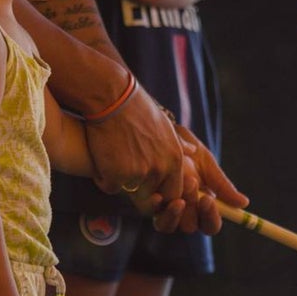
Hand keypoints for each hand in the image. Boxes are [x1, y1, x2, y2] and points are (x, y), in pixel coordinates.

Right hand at [85, 85, 186, 205]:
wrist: (113, 98)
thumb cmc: (138, 108)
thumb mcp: (165, 126)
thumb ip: (179, 144)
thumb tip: (194, 151)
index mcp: (175, 160)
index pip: (175, 194)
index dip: (162, 195)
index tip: (151, 189)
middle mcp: (161, 169)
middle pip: (152, 198)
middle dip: (140, 192)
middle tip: (128, 172)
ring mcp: (139, 174)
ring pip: (128, 191)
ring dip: (120, 180)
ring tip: (114, 155)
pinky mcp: (117, 175)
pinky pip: (110, 187)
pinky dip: (103, 177)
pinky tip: (102, 157)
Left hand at [152, 125, 247, 235]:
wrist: (162, 131)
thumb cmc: (188, 148)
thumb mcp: (207, 163)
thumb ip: (221, 184)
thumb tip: (244, 203)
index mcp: (203, 204)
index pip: (210, 225)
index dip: (211, 218)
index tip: (208, 200)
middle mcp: (184, 211)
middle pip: (190, 226)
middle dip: (191, 207)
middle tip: (191, 182)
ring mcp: (163, 208)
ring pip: (168, 226)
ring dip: (174, 211)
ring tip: (176, 188)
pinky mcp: (146, 202)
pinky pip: (150, 213)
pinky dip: (155, 205)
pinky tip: (157, 194)